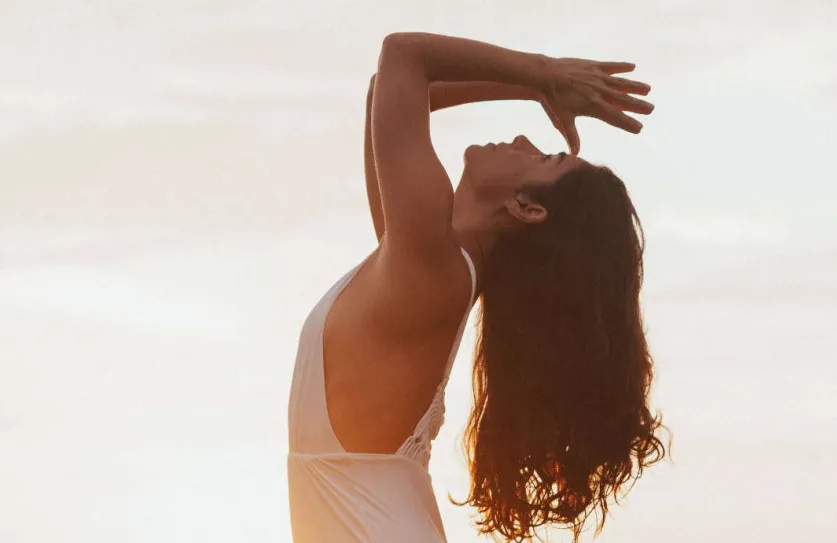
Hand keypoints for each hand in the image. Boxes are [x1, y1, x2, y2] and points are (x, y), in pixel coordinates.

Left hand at [535, 56, 653, 154]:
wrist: (545, 75)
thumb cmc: (552, 100)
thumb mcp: (562, 120)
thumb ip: (572, 136)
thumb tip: (575, 154)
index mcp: (593, 106)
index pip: (615, 117)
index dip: (627, 123)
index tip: (639, 128)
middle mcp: (599, 92)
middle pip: (623, 100)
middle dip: (637, 105)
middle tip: (651, 109)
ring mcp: (597, 78)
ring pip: (621, 83)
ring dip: (635, 86)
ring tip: (648, 89)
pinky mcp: (593, 66)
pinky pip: (611, 66)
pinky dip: (622, 67)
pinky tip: (632, 67)